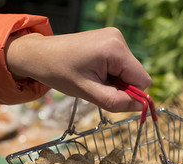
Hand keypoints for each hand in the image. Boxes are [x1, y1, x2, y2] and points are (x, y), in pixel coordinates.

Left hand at [5, 27, 150, 111]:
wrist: (40, 54)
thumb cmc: (59, 72)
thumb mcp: (88, 92)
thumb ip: (116, 101)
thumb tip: (139, 107)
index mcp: (115, 49)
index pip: (142, 80)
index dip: (130, 94)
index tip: (111, 97)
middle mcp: (118, 39)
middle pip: (136, 75)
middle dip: (120, 87)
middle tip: (96, 87)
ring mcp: (115, 37)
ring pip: (129, 71)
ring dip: (114, 80)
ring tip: (92, 77)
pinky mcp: (110, 40)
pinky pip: (122, 64)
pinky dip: (111, 73)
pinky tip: (93, 71)